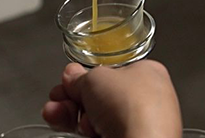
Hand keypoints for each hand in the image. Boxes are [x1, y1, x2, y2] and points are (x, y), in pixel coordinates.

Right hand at [42, 61, 181, 137]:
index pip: (112, 72)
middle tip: (59, 96)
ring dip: (70, 113)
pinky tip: (67, 125)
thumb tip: (72, 76)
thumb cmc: (131, 107)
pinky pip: (100, 134)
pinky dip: (83, 131)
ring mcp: (139, 125)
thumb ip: (80, 76)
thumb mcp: (95, 78)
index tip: (69, 79)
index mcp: (149, 74)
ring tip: (55, 112)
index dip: (87, 75)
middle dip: (72, 97)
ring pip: (97, 117)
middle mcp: (148, 100)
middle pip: (100, 96)